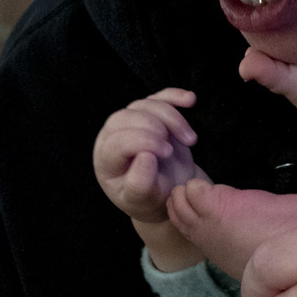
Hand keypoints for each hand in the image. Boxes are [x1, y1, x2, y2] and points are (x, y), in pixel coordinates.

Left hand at [93, 88, 207, 225]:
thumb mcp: (143, 201)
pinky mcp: (151, 115)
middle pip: (127, 116)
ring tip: (190, 139)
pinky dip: (175, 96)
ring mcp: (131, 123)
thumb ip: (140, 183)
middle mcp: (113, 137)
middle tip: (173, 149)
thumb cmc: (152, 199)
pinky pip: (159, 97)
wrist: (169, 192)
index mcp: (106, 160)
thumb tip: (145, 156)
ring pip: (145, 104)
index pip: (117, 142)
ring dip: (171, 117)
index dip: (142, 142)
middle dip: (154, 127)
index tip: (166, 154)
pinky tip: (190, 100)